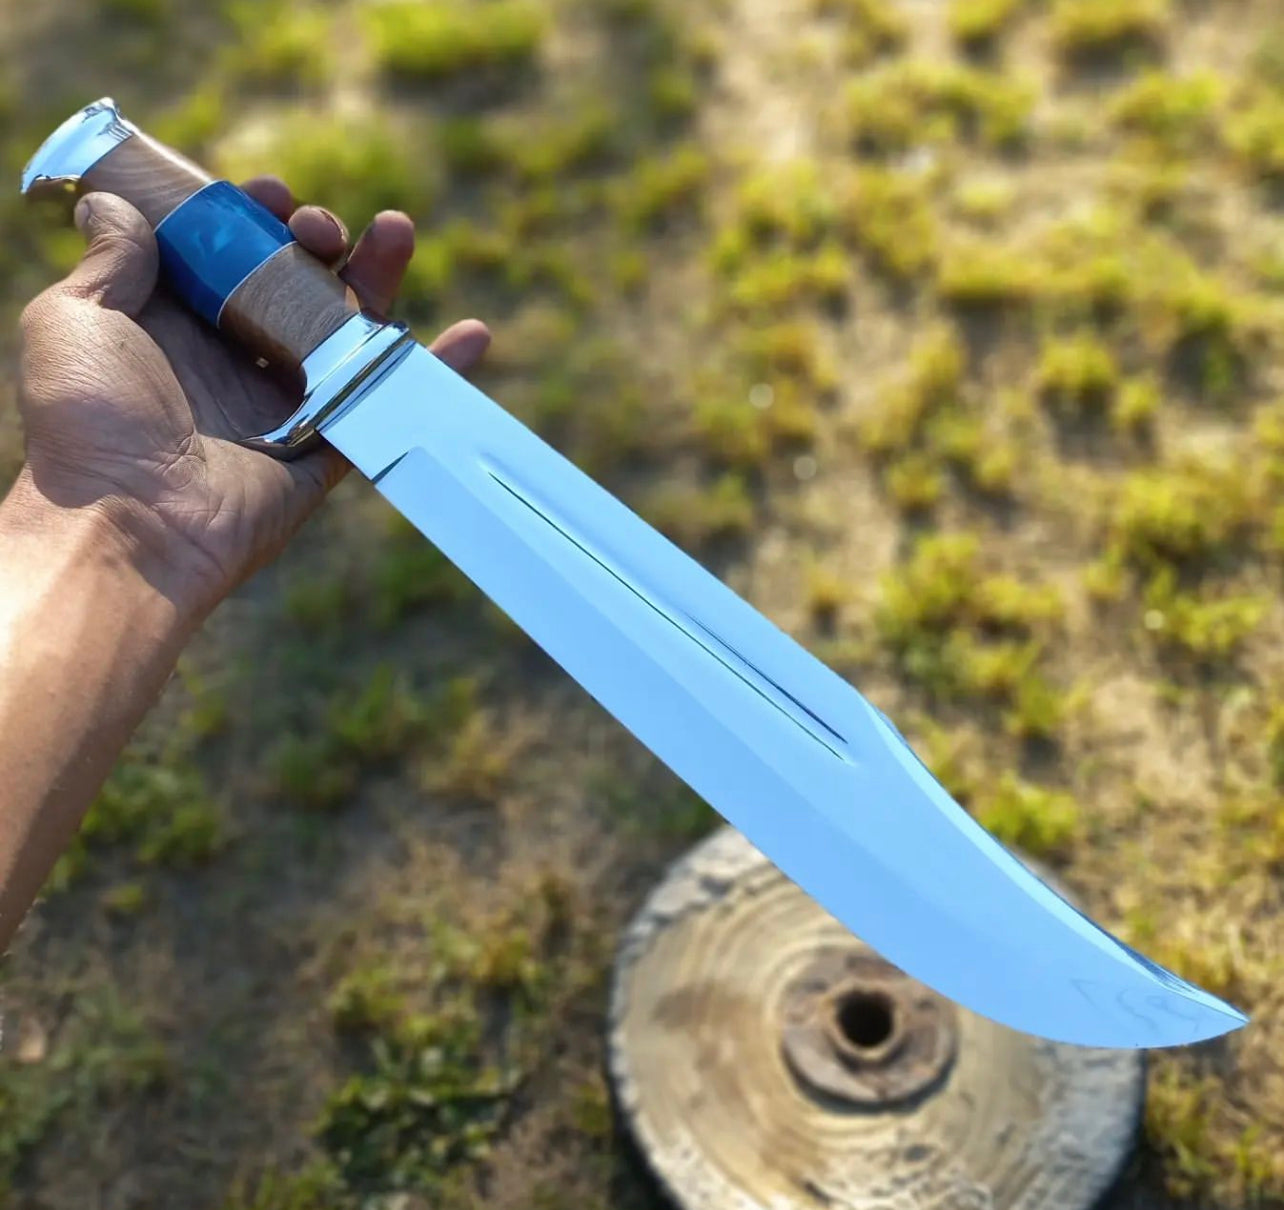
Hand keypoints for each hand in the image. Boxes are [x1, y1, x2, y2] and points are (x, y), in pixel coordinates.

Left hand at [14, 180, 490, 618]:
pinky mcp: (325, 447)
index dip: (251, 218)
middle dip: (317, 240)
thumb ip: (108, 259)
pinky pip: (386, 401)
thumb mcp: (74, 319)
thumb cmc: (91, 421)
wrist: (132, 520)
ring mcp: (283, 404)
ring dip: (378, 276)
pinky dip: (433, 370)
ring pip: (346, 331)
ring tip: (398, 231)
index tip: (265, 196)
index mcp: (174, 326)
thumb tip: (110, 202)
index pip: (227, 256)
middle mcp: (231, 360)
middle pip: (293, 284)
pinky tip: (473, 334)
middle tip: (320, 225)